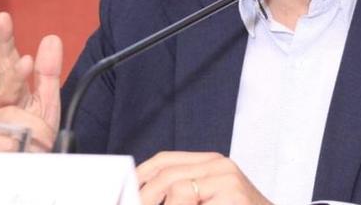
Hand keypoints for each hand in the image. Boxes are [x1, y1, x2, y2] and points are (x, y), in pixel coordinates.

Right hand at [0, 11, 62, 151]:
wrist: (25, 164)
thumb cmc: (32, 130)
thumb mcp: (46, 100)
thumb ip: (48, 71)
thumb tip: (51, 38)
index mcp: (8, 87)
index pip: (6, 58)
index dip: (4, 38)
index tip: (4, 17)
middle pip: (3, 82)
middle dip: (14, 74)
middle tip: (23, 62)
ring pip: (12, 115)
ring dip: (28, 123)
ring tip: (33, 130)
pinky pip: (8, 141)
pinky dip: (17, 144)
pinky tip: (16, 146)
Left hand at [137, 151, 271, 204]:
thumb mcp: (209, 200)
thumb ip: (184, 194)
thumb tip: (144, 196)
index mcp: (212, 163)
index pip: (165, 160)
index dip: (140, 176)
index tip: (126, 193)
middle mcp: (220, 166)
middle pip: (167, 174)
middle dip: (144, 197)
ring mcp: (228, 180)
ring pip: (176, 188)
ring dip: (163, 204)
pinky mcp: (233, 196)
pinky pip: (190, 201)